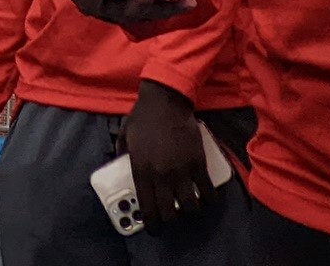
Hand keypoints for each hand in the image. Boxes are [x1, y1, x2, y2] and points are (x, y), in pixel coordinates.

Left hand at [122, 82, 212, 229]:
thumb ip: (122, 153)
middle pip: (168, 212)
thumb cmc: (142, 116)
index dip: (151, 223)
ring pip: (189, 205)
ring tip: (190, 208)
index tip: (154, 229)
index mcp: (140, 171)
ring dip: (190, 210)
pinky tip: (208, 199)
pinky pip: (206, 189)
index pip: (146, 207)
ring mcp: (181, 170)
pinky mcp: (198, 162)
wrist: (166, 100)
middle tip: (172, 216)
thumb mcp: (124, 136)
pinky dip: (209, 198)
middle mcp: (161, 175)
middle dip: (170, 219)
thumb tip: (120, 164)